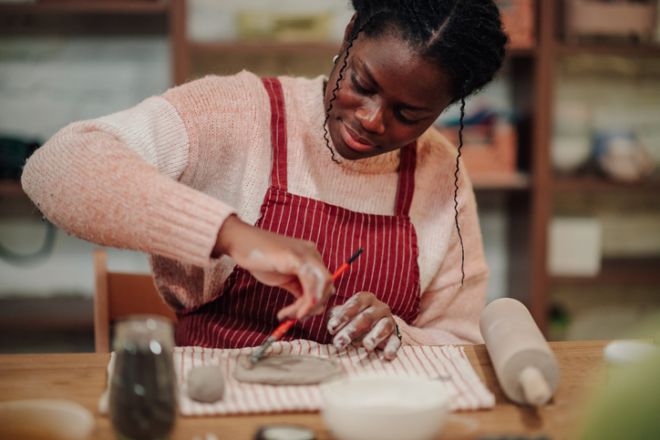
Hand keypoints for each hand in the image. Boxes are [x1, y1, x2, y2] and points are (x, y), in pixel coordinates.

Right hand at [214, 215, 333, 319]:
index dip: (315, 303)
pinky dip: (304, 302)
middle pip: (328, 286)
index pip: (324, 284)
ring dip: (307, 307)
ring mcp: (306, 254)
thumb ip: (299, 288)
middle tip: (297, 318)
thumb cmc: (259, 258)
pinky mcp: (297, 258)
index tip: (299, 315)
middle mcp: (313, 254)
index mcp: (311, 258)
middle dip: (314, 307)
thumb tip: (310, 306)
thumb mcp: (284, 278)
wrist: (240, 243)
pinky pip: (310, 285)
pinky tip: (289, 311)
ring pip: (322, 287)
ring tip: (288, 315)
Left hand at [327, 292, 401, 359]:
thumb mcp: (343, 316)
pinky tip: (387, 356)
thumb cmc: (353, 321)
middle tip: (339, 342)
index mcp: (366, 298)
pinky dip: (392, 348)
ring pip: (383, 327)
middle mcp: (380, 307)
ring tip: (366, 346)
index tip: (331, 329)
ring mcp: (389, 321)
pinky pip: (396, 341)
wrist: (374, 329)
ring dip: (374, 337)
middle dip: (352, 330)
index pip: (355, 303)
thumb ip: (333, 316)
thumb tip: (315, 313)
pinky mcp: (396, 336)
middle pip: (367, 317)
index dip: (343, 315)